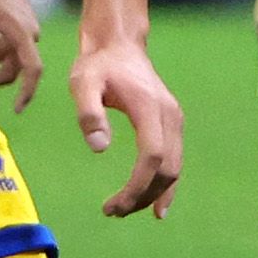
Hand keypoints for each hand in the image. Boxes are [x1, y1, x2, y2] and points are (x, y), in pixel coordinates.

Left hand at [70, 30, 183, 217]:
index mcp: (150, 107)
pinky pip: (174, 162)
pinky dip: (164, 186)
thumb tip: (99, 148)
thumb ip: (88, 113)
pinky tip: (153, 206)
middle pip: (166, 169)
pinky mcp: (173, 125)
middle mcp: (170, 116)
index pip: (152, 156)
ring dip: (152, 194)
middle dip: (142, 196)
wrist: (119, 45)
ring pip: (173, 169)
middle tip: (112, 211)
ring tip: (122, 209)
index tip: (114, 204)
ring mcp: (175, 120)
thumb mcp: (82, 83)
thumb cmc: (97, 65)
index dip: (137, 185)